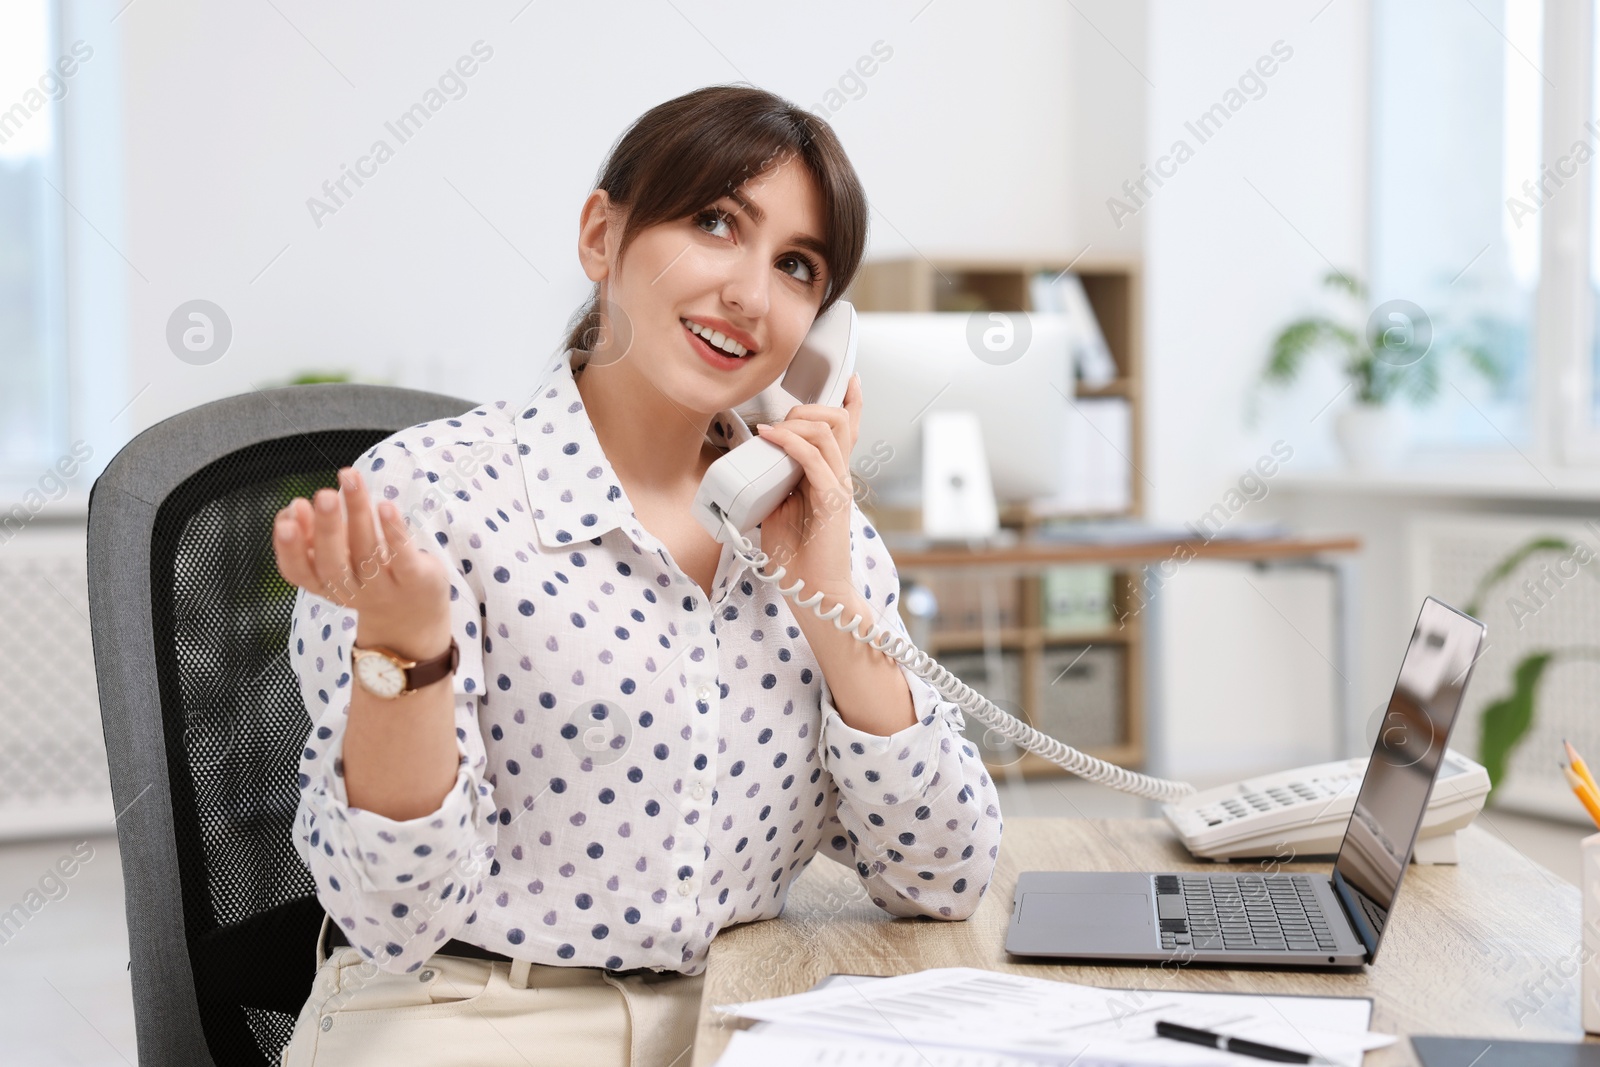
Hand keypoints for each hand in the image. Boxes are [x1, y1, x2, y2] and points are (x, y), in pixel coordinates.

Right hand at [271, 466, 450, 656]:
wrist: (413, 616)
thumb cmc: (366, 574)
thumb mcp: (335, 558)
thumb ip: (313, 535)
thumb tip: (296, 506)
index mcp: (324, 585)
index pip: (298, 572)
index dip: (289, 547)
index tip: (288, 515)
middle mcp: (351, 590)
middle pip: (333, 563)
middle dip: (327, 528)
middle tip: (324, 494)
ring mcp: (384, 588)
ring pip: (368, 552)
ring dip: (358, 514)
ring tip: (350, 480)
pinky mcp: (415, 580)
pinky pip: (403, 558)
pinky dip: (394, 532)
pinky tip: (386, 506)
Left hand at [753, 372, 862, 608]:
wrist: (814, 591)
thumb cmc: (797, 555)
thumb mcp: (779, 508)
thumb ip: (776, 482)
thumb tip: (756, 460)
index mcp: (830, 476)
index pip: (847, 431)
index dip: (851, 402)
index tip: (850, 379)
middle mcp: (839, 476)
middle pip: (839, 420)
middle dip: (810, 408)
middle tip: (783, 417)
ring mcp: (839, 487)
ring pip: (830, 432)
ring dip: (799, 420)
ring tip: (774, 427)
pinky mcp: (833, 501)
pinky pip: (816, 459)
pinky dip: (791, 442)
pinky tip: (770, 436)